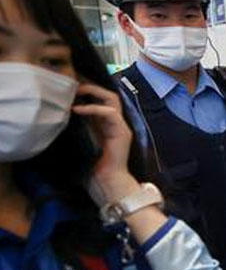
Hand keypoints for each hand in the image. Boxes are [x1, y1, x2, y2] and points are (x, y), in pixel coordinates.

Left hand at [73, 83, 140, 204]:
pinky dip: (94, 108)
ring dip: (94, 92)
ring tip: (77, 93)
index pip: (99, 100)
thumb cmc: (91, 167)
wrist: (106, 183)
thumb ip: (75, 127)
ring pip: (112, 99)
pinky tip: (78, 110)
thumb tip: (58, 113)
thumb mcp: (79, 141)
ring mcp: (120, 126)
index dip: (86, 92)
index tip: (68, 89)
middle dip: (90, 87)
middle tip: (73, 86)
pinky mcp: (123, 132)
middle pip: (108, 95)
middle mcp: (114, 123)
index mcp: (103, 125)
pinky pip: (110, 113)